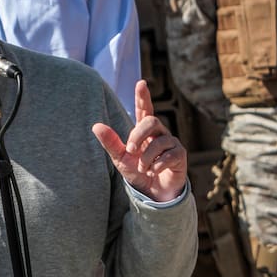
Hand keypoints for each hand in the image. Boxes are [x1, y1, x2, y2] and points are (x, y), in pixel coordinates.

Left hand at [91, 80, 186, 201]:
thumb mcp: (120, 158)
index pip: (145, 109)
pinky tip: (154, 172)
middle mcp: (159, 132)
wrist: (152, 192)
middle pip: (152, 121)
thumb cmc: (137, 171)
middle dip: (138, 135)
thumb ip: (111, 142)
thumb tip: (96, 126)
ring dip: (146, 158)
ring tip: (143, 169)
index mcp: (144, 131)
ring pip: (160, 141)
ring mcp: (171, 142)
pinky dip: (157, 165)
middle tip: (131, 151)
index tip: (141, 83)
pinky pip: (169, 155)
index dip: (143, 96)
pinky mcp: (180, 155)